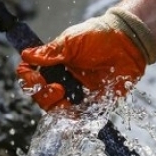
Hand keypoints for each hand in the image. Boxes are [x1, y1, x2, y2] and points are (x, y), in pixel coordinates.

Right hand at [17, 8, 155, 110]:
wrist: (128, 42)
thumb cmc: (99, 36)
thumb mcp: (71, 41)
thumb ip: (50, 53)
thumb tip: (26, 55)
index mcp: (55, 64)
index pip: (32, 76)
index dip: (28, 80)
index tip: (37, 79)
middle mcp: (64, 79)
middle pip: (42, 96)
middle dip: (43, 96)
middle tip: (57, 89)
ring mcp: (78, 92)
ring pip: (58, 110)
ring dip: (56, 109)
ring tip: (64, 99)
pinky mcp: (94, 103)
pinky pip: (80, 117)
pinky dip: (74, 120)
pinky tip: (74, 115)